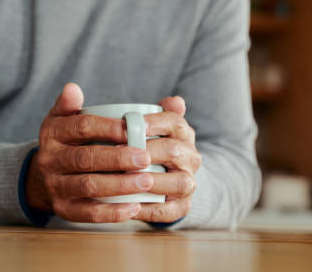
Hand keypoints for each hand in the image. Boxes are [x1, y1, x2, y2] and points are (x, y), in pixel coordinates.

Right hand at [25, 83, 154, 222]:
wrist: (40, 177)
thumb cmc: (64, 142)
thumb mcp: (61, 119)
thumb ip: (70, 103)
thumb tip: (72, 88)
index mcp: (52, 133)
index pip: (80, 127)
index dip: (106, 128)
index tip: (131, 129)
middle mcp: (50, 160)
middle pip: (85, 158)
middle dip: (117, 158)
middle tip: (146, 158)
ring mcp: (56, 186)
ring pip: (88, 186)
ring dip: (119, 185)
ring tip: (147, 181)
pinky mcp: (63, 209)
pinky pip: (88, 213)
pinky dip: (111, 213)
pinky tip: (134, 208)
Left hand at [132, 96, 202, 223]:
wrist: (166, 176)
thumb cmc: (149, 146)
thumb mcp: (150, 127)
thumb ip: (154, 112)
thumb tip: (175, 100)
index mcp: (182, 133)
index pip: (174, 121)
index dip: (154, 122)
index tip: (132, 124)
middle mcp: (190, 157)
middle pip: (174, 150)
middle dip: (147, 152)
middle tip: (120, 153)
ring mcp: (189, 182)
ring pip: (178, 182)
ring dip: (152, 181)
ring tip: (126, 180)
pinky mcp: (183, 206)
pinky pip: (170, 210)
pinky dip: (150, 210)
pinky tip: (130, 207)